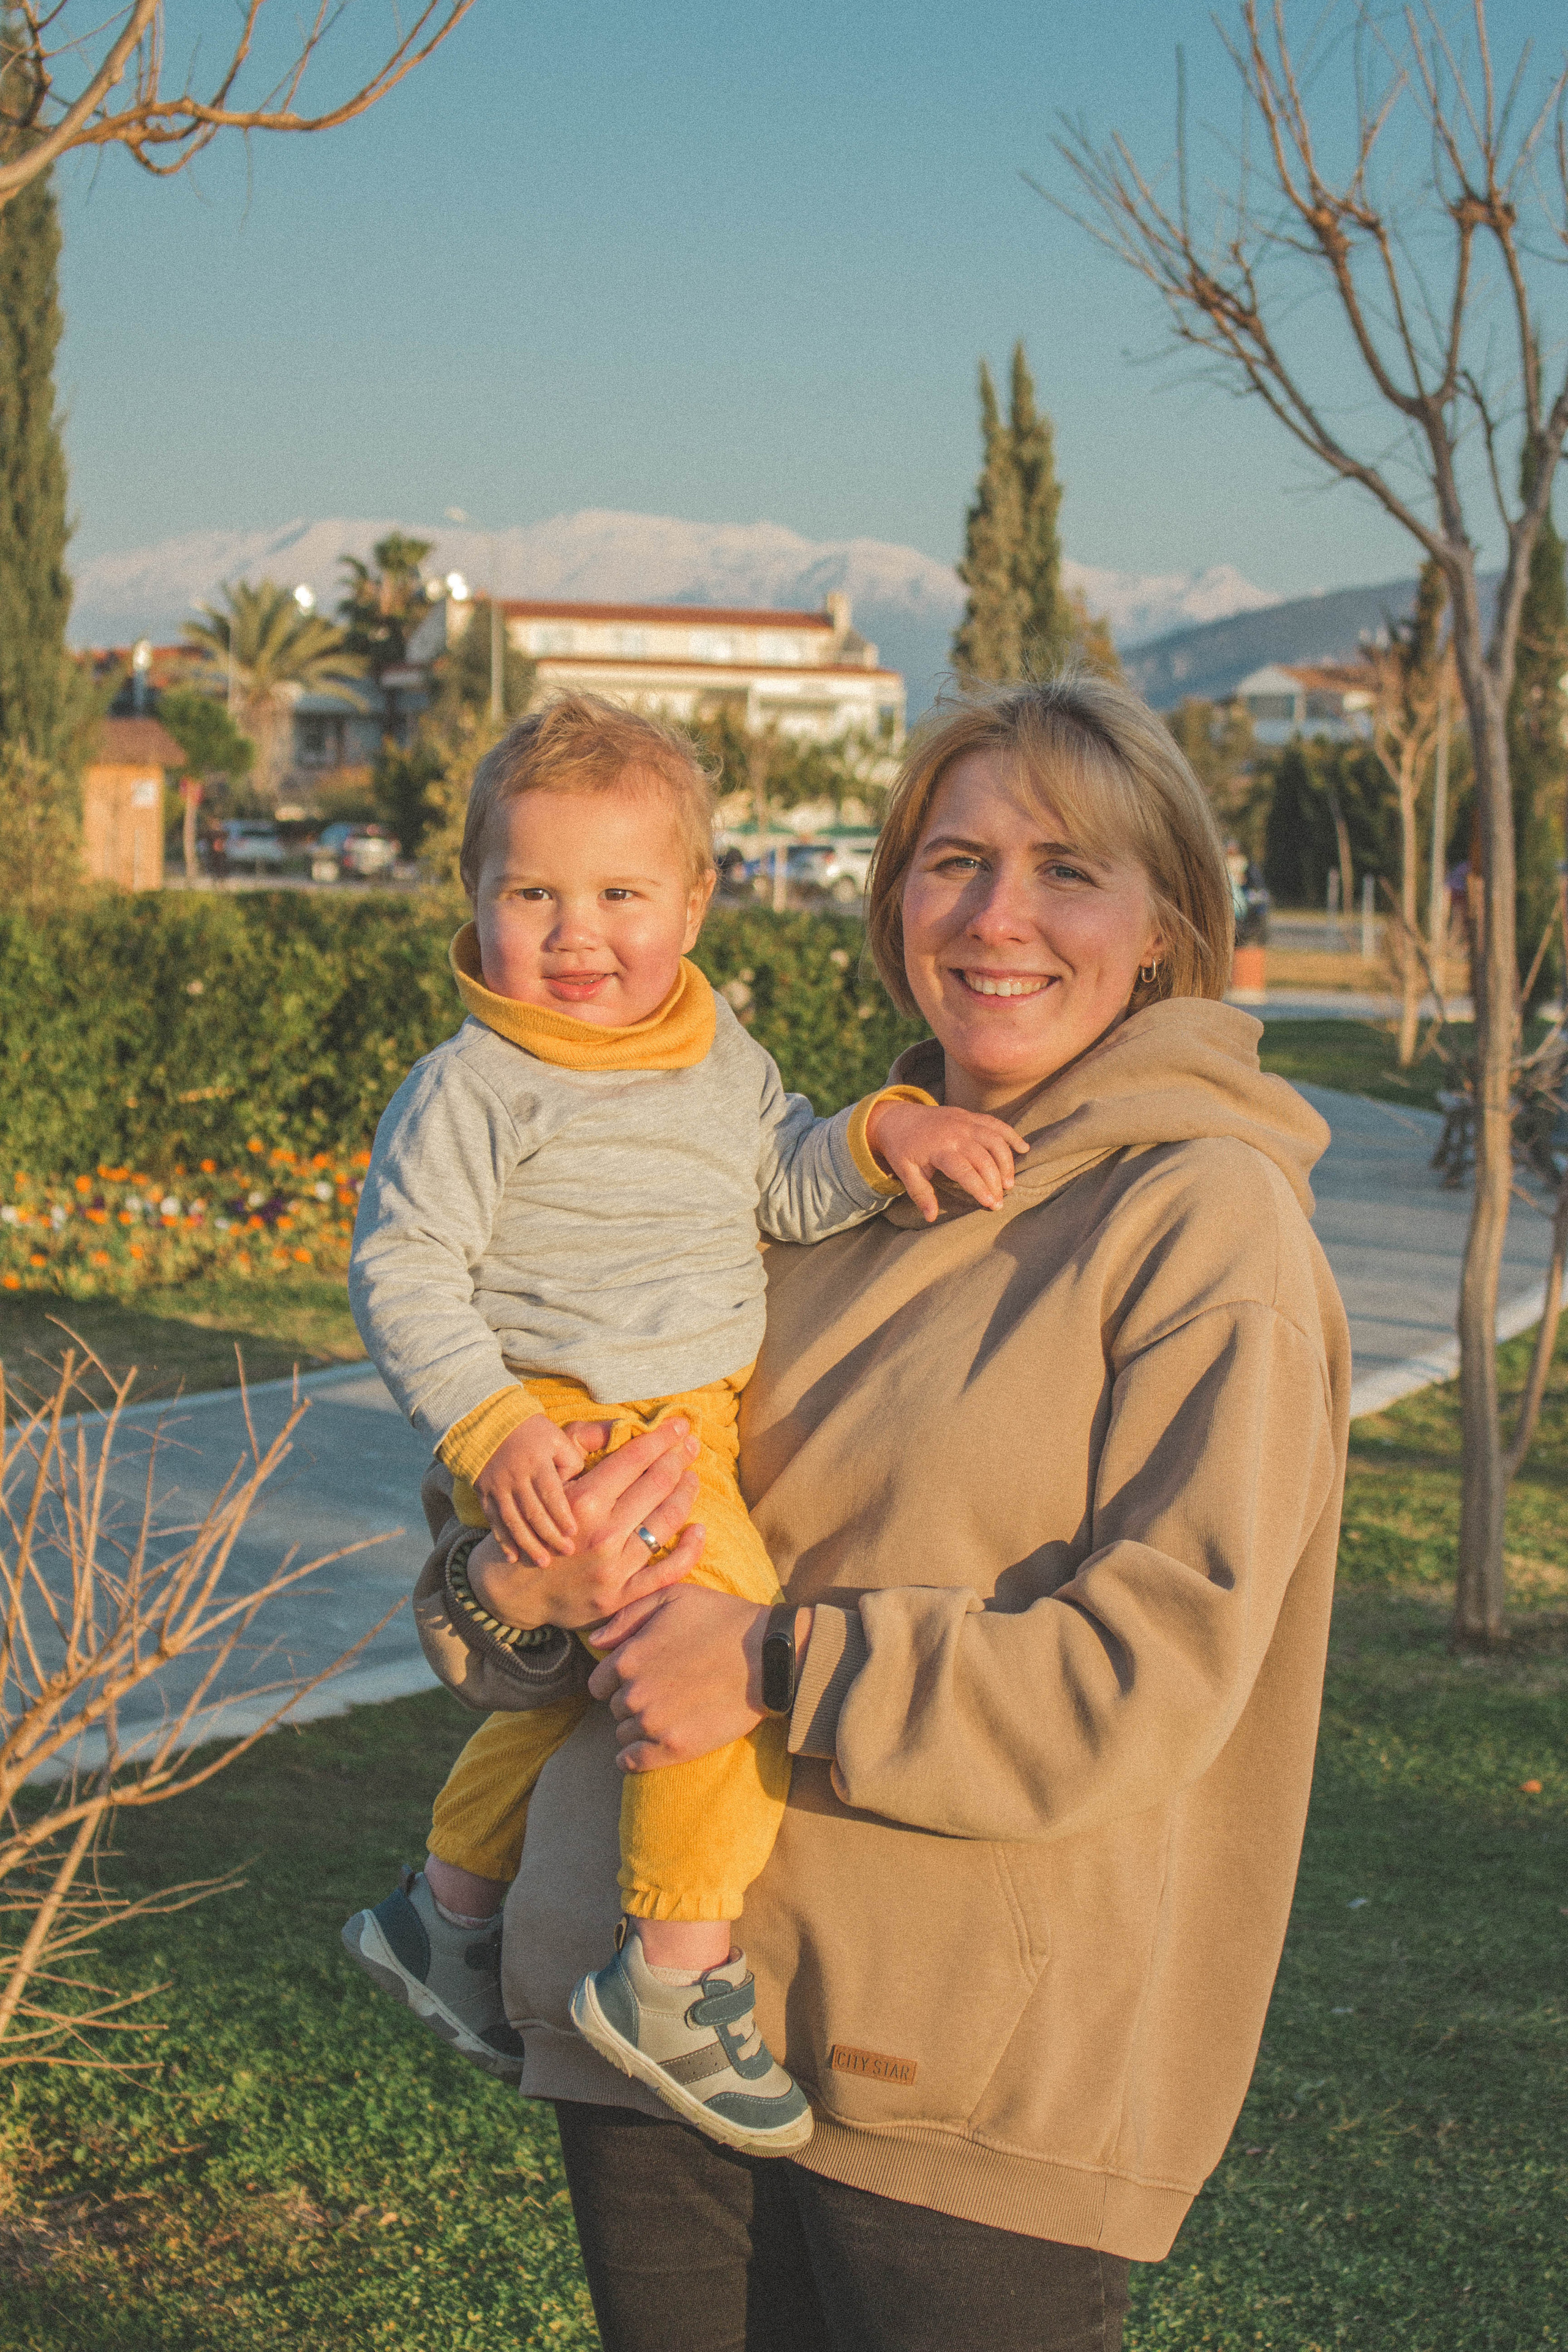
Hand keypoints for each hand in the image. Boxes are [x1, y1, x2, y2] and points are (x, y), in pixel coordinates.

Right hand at [465, 1417, 704, 1631]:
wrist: (510, 1589)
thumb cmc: (532, 1526)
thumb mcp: (548, 1483)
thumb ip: (579, 1449)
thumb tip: (617, 1425)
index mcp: (583, 1501)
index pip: (636, 1459)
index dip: (662, 1437)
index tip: (679, 1425)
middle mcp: (602, 1534)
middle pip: (657, 1485)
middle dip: (678, 1458)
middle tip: (690, 1445)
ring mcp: (614, 1569)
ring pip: (666, 1522)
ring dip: (685, 1494)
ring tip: (691, 1478)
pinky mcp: (620, 1597)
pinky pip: (667, 1573)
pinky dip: (690, 1550)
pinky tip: (699, 1530)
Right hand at [474, 1411, 586, 1565]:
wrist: (487, 1423)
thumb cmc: (531, 1431)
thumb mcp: (556, 1438)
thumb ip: (571, 1461)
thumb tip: (577, 1486)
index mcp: (536, 1462)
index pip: (550, 1493)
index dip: (561, 1514)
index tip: (573, 1532)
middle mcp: (515, 1477)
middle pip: (533, 1512)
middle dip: (549, 1535)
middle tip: (567, 1553)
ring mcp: (497, 1488)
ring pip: (512, 1521)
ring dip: (527, 1543)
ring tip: (542, 1563)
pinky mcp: (484, 1495)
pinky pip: (493, 1522)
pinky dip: (502, 1541)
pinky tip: (513, 1558)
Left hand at [588, 1590, 812, 1772]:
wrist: (768, 1657)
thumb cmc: (722, 1619)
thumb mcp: (673, 1597)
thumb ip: (628, 1617)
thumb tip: (594, 1642)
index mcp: (629, 1658)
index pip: (598, 1683)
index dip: (617, 1680)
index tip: (639, 1677)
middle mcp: (635, 1693)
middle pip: (614, 1708)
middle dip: (632, 1700)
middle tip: (662, 1691)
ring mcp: (654, 1723)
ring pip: (624, 1734)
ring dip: (638, 1727)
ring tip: (667, 1713)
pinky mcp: (675, 1748)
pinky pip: (633, 1762)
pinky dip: (634, 1757)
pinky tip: (647, 1748)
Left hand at [864, 1099, 1029, 1223]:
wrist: (897, 1117)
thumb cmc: (902, 1149)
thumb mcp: (905, 1172)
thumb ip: (920, 1194)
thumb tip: (931, 1217)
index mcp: (938, 1149)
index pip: (965, 1171)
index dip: (980, 1188)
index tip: (991, 1204)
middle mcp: (955, 1133)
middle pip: (984, 1158)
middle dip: (995, 1181)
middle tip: (1000, 1201)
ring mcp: (965, 1122)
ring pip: (995, 1140)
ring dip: (1006, 1161)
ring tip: (1009, 1183)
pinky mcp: (970, 1116)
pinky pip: (996, 1123)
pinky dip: (1011, 1134)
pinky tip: (1024, 1148)